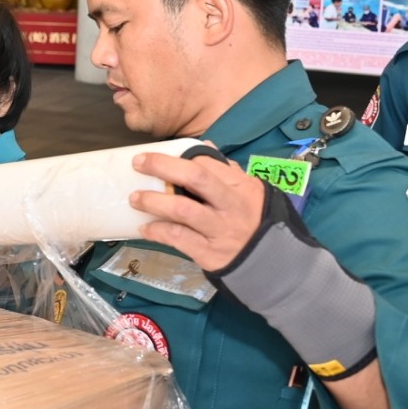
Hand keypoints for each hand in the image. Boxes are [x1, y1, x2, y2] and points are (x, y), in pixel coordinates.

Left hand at [126, 150, 269, 272]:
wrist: (272, 262)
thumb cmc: (254, 220)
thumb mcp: (251, 192)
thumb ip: (228, 171)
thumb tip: (206, 146)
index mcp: (240, 186)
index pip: (206, 164)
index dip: (180, 159)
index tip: (159, 159)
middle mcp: (231, 205)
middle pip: (195, 178)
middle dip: (163, 166)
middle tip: (138, 163)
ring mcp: (219, 230)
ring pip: (182, 209)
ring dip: (153, 201)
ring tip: (135, 198)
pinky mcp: (209, 253)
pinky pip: (178, 238)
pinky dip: (157, 232)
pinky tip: (144, 228)